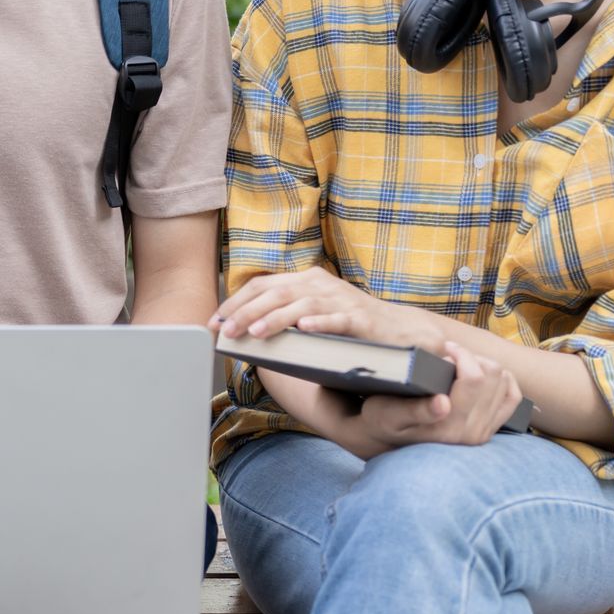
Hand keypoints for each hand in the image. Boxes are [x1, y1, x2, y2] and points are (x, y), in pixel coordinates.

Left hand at [212, 267, 443, 352]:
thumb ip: (283, 316)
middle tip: (226, 330)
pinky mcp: (360, 319)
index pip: (262, 285)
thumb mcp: (311, 315)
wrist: (399, 330)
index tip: (215, 322)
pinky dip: (320, 323)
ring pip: (302, 305)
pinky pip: (337, 319)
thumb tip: (243, 332)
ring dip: (276, 318)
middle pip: (276, 293)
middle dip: (247, 312)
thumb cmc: (347, 327)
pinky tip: (304, 329)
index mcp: (305, 281)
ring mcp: (341, 300)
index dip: (236, 302)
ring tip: (256, 332)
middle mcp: (320, 285)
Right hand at [356, 342, 522, 448]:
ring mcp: (482, 433)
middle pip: (492, 375)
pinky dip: (503, 380)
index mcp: (448, 427)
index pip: (474, 378)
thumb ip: (417, 411)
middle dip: (473, 357)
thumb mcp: (390, 414)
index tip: (443, 350)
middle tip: (449, 355)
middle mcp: (470, 433)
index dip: (461, 355)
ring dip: (484, 365)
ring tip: (460, 365)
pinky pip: (512, 397)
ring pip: (503, 381)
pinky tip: (483, 375)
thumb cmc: (383, 420)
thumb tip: (443, 404)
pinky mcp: (489, 430)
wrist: (386, 441)